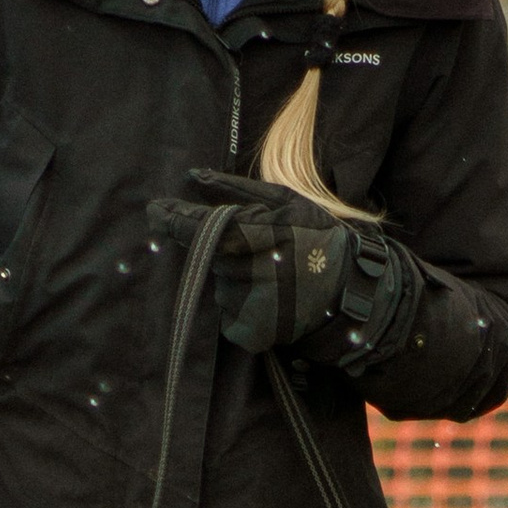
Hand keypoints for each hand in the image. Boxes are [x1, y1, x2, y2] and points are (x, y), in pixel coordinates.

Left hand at [148, 172, 414, 367]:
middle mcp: (244, 270)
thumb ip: (237, 188)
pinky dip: (242, 305)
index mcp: (250, 234)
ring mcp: (245, 304)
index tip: (155, 210)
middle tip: (258, 251)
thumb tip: (194, 175)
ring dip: (236, 278)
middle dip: (222, 251)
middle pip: (208, 257)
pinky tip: (270, 299)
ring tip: (272, 277)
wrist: (352, 294)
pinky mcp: (247, 332)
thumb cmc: (318, 238)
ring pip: (220, 285)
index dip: (170, 218)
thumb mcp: (285, 202)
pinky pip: (229, 314)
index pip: (194, 226)